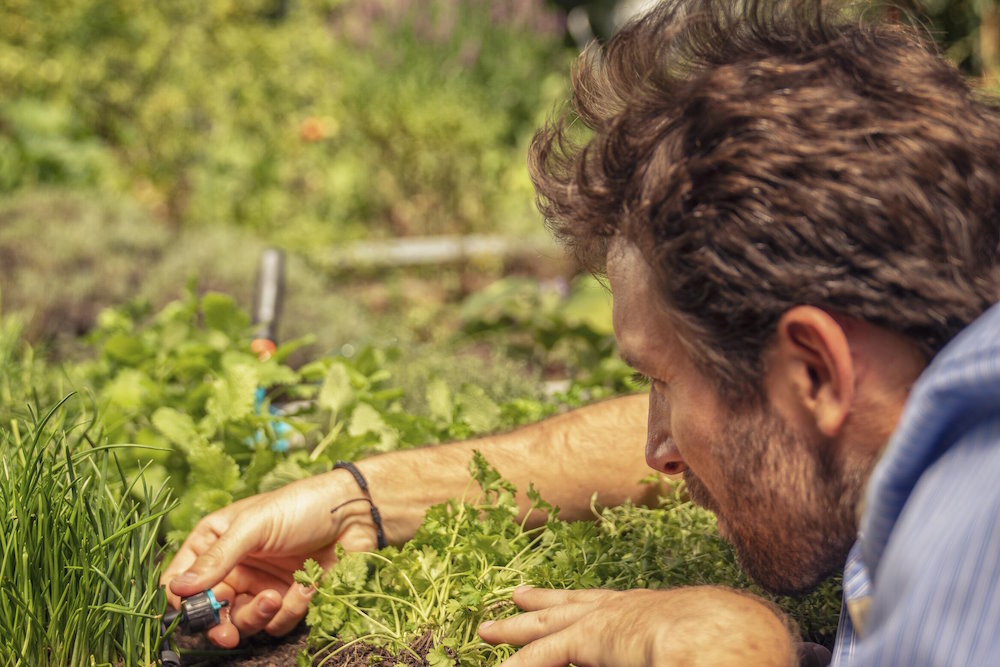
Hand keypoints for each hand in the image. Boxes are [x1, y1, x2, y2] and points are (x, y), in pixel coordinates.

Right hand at [160, 469, 378, 647]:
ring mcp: (261, 584)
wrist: (356, 514)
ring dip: (255, 616)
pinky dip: (290, 609)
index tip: (191, 611)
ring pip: (242, 622)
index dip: (182, 599)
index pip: (182, 578)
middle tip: (225, 635)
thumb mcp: (255, 524)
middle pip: (211, 610)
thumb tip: (179, 587)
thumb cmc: (302, 506)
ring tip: (273, 597)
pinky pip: (277, 622)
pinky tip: (305, 585)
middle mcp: (235, 566)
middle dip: (218, 624)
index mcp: (216, 541)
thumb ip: (218, 557)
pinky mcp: (289, 599)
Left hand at [477, 586, 793, 666]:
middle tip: (513, 599)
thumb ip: (712, 648)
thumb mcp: (718, 652)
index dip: (588, 604)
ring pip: (552, 625)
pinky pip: (546, 654)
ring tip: (486, 629)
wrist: (743, 639)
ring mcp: (610, 621)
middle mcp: (630, 611)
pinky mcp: (596, 639)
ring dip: (519, 629)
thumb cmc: (746, 650)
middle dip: (544, 602)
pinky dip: (522, 661)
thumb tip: (761, 651)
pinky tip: (496, 665)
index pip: (616, 608)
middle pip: (577, 603)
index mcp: (657, 617)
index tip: (566, 603)